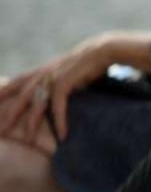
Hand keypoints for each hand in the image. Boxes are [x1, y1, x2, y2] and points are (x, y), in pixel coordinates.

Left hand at [0, 37, 117, 141]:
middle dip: (10, 114)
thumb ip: (56, 80)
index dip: (2, 92)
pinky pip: (58, 106)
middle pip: (21, 97)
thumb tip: (54, 93)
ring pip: (36, 104)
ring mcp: (52, 78)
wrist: (101, 51)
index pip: (16, 82)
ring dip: (31, 123)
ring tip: (28, 140)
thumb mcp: (65, 70)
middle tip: (1, 131)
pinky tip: (62, 135)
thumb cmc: (86, 62)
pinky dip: (60, 121)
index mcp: (41, 71)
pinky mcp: (64, 83)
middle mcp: (42, 74)